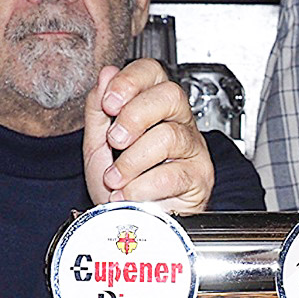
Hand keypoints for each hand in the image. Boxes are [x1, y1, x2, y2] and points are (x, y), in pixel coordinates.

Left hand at [83, 59, 213, 213]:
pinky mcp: (200, 176)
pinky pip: (172, 174)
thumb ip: (99, 110)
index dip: (130, 81)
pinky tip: (129, 194)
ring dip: (132, 161)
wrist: (134, 225)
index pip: (152, 72)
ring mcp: (192, 148)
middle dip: (134, 116)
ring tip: (116, 179)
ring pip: (168, 136)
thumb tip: (106, 74)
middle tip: (115, 141)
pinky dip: (141, 187)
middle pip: (169, 95)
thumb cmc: (122, 184)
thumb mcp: (98, 145)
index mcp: (154, 106)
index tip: (109, 103)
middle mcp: (178, 121)